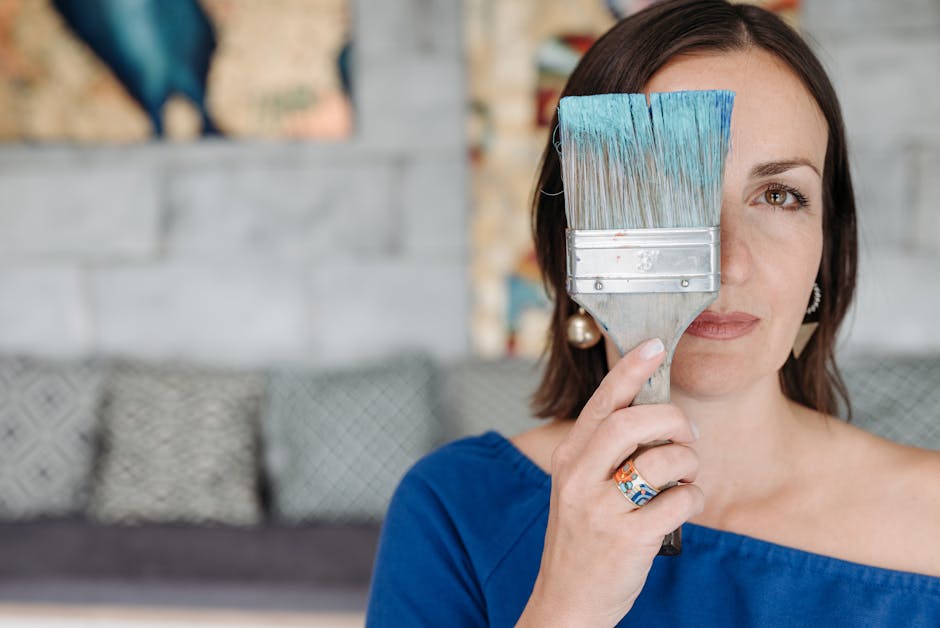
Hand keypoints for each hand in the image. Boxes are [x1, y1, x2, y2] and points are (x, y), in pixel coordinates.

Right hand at [516, 338, 703, 627]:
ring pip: (662, 461)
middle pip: (631, 423)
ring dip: (688, 463)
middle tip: (686, 433)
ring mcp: (600, 509)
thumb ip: (604, 452)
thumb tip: (654, 414)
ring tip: (685, 476)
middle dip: (671, 419)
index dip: (630, 370)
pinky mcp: (628, 538)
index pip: (601, 402)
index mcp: (568, 458)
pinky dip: (692, 499)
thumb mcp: (578, 487)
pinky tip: (682, 507)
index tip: (655, 346)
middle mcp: (578, 478)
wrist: (568, 599)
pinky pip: (679, 501)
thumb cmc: (583, 538)